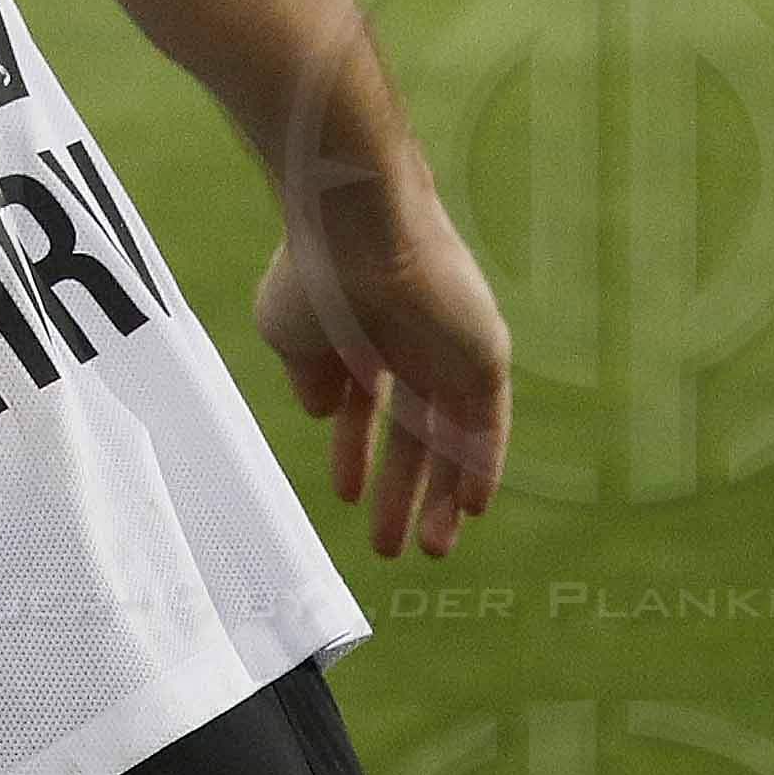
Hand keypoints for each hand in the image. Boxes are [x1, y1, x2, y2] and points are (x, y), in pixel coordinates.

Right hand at [257, 165, 508, 560]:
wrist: (357, 226)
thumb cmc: (312, 272)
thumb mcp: (286, 331)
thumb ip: (305, 376)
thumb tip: (320, 411)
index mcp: (361, 335)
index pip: (363, 406)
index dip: (354, 452)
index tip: (345, 495)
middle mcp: (409, 347)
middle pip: (414, 435)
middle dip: (402, 493)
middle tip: (391, 548)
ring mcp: (448, 352)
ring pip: (452, 439)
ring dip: (442, 495)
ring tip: (430, 548)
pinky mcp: (483, 355)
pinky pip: (487, 424)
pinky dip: (480, 465)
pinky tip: (470, 508)